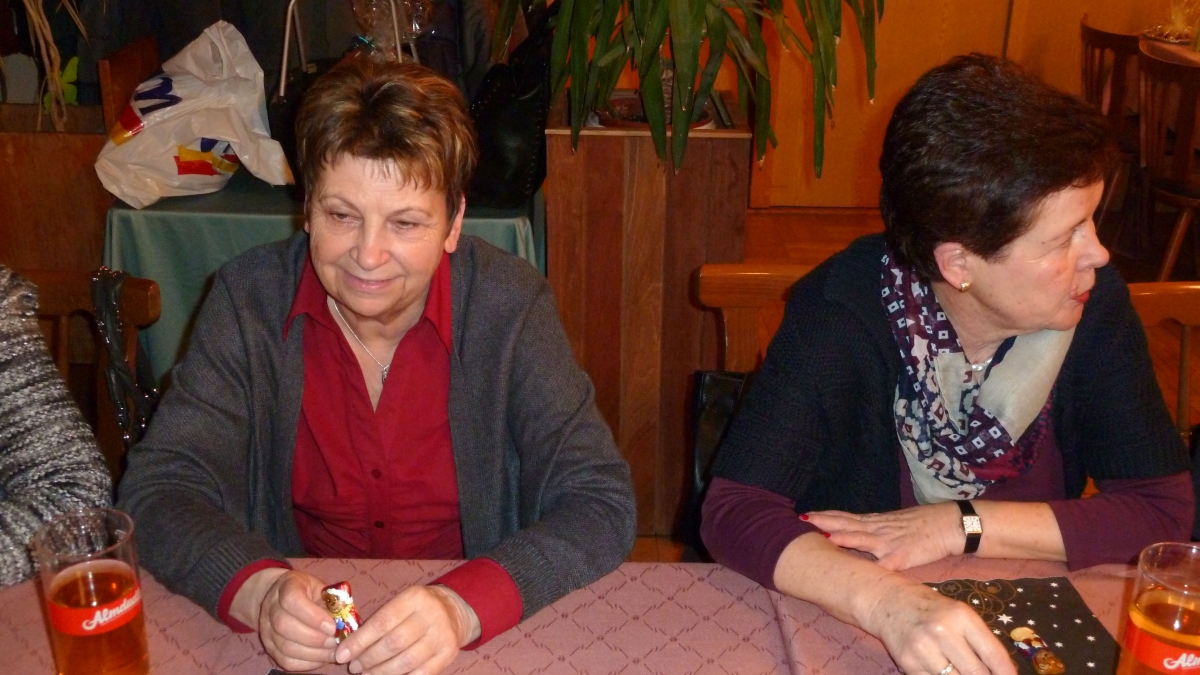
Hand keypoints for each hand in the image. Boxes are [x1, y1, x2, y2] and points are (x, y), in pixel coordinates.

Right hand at [247, 569, 337, 671]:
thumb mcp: (321, 589)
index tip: (332, 626)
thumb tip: (348, 624)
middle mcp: (271, 607)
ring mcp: (266, 629)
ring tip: (332, 652)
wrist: (281, 598)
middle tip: (334, 642)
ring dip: (312, 653)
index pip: (292, 600)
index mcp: (287, 587)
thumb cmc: (308, 593)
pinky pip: (285, 661)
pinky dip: (306, 664)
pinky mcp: (269, 647)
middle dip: (314, 638)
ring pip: (284, 647)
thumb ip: (333, 603)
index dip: (313, 616)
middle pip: (285, 626)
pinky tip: (321, 659)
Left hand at [335, 585, 480, 674]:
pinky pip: (422, 673)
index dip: (359, 641)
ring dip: (381, 672)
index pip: (381, 622)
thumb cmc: (416, 609)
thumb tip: (349, 646)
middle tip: (354, 667)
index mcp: (414, 598)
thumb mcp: (401, 603)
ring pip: (406, 662)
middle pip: (393, 643)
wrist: (454, 612)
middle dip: (368, 659)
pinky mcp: (449, 654)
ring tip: (366, 674)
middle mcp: (431, 615)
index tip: (342, 654)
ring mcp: (442, 636)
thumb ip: (379, 621)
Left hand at [805, 503, 963, 570]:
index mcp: (875, 523)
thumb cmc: (923, 525)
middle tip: (802, 519)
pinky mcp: (901, 557)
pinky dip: (871, 568)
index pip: (846, 517)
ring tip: (821, 534)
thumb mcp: (894, 523)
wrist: (950, 525)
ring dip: (841, 536)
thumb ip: (875, 529)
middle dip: (824, 521)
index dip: (826, 516)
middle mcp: (878, 530)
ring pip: (861, 538)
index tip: (806, 515)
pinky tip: (858, 572)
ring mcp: (888, 543)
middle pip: (847, 523)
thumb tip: (856, 533)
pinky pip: (884, 565)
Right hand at [860, 578, 1015, 674]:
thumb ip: (980, 641)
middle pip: (976, 673)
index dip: (1006, 673)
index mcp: (961, 617)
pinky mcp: (907, 663)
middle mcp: (942, 632)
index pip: (993, 654)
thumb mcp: (959, 614)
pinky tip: (939, 669)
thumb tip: (1003, 672)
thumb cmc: (931, 608)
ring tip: (959, 669)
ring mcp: (923, 649)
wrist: (888, 601)